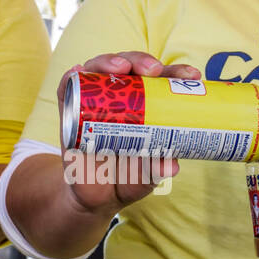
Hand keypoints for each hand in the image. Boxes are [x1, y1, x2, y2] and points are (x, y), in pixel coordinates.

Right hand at [58, 52, 199, 214]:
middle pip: (130, 68)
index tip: (191, 75)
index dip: (176, 73)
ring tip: (120, 68)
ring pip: (100, 70)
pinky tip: (78, 72)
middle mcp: (120, 99)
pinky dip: (71, 78)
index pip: (161, 82)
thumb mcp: (143, 178)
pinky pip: (67, 89)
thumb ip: (154, 172)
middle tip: (154, 70)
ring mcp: (94, 102)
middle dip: (142, 61)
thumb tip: (169, 166)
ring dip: (109, 62)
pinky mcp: (70, 112)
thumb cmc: (126, 179)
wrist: (92, 197)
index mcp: (147, 108)